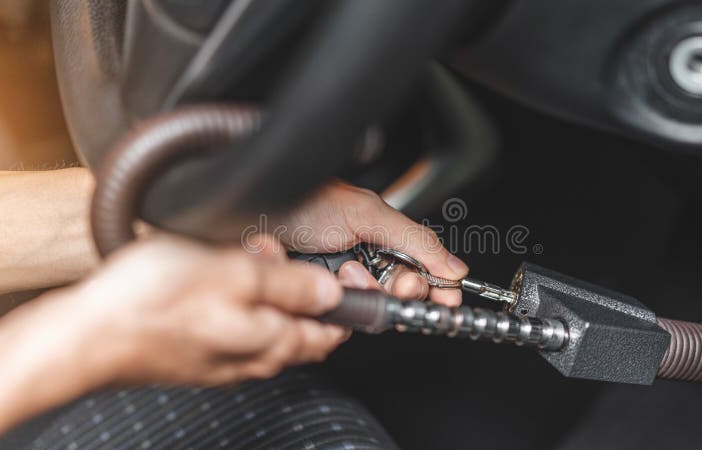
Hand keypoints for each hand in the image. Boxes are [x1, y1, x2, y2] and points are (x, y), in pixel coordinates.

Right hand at [81, 235, 349, 384]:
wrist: (86, 334)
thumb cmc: (152, 302)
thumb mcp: (235, 274)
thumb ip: (290, 285)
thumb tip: (331, 291)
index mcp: (272, 342)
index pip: (334, 331)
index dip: (350, 301)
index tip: (345, 273)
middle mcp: (252, 359)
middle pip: (300, 324)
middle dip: (300, 284)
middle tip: (274, 252)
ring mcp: (222, 359)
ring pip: (264, 319)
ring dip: (263, 285)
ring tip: (237, 255)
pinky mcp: (196, 352)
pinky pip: (232, 322)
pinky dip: (235, 295)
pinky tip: (211, 273)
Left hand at [271, 181, 468, 305]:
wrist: (246, 212)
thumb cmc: (299, 200)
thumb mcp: (366, 214)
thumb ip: (415, 240)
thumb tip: (455, 268)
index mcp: (381, 237)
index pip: (421, 271)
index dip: (435, 288)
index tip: (445, 302)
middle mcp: (362, 261)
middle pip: (399, 294)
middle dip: (398, 288)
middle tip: (397, 280)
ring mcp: (338, 283)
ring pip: (370, 308)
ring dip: (363, 291)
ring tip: (347, 271)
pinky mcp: (315, 301)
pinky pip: (339, 318)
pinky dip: (335, 304)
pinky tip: (328, 284)